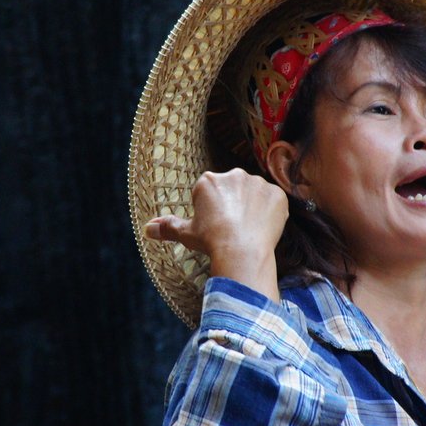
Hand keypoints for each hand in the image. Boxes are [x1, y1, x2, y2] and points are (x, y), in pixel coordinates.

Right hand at [144, 169, 287, 302]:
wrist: (241, 250)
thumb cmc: (211, 240)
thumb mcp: (186, 233)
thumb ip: (168, 227)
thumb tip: (148, 228)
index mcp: (208, 181)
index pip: (210, 192)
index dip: (212, 211)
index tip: (214, 226)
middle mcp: (233, 175)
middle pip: (233, 189)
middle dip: (233, 205)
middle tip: (231, 229)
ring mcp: (257, 183)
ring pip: (254, 194)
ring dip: (253, 207)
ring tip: (248, 230)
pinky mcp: (277, 194)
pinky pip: (274, 201)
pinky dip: (271, 213)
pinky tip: (263, 228)